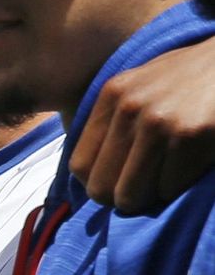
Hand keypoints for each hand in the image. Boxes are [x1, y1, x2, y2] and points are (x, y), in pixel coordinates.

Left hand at [69, 40, 214, 214]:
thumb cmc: (195, 77)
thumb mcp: (145, 84)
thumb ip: (116, 120)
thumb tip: (92, 172)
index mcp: (113, 94)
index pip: (79, 165)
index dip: (98, 183)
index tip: (118, 184)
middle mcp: (130, 107)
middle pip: (100, 187)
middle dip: (122, 197)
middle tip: (145, 190)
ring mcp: (158, 122)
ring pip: (130, 195)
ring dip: (150, 197)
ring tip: (167, 179)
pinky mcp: (190, 135)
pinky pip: (167, 189)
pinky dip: (178, 188)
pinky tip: (190, 167)